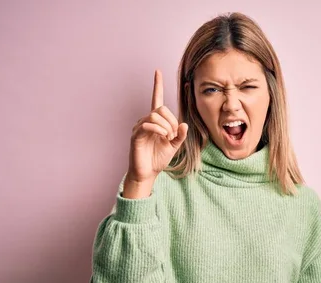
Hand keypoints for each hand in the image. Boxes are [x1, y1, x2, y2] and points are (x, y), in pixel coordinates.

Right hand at [126, 69, 187, 183]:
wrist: (148, 173)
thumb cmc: (158, 159)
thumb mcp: (174, 147)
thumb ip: (180, 135)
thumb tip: (184, 124)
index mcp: (156, 122)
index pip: (156, 99)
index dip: (157, 85)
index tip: (157, 71)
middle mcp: (146, 121)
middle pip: (160, 108)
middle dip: (171, 121)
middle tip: (174, 135)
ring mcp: (140, 127)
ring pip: (155, 115)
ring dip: (166, 126)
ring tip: (168, 138)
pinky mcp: (136, 135)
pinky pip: (147, 124)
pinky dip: (158, 130)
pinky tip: (163, 137)